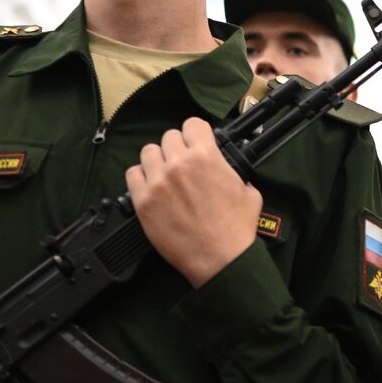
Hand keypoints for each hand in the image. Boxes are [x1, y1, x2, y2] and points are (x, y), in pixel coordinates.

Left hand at [126, 117, 262, 286]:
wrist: (220, 258)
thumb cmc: (236, 228)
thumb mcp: (249, 191)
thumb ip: (233, 172)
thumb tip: (225, 169)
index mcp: (206, 156)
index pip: (192, 124)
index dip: (197, 133)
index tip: (197, 142)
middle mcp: (179, 164)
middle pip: (169, 137)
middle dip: (178, 148)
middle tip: (183, 163)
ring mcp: (158, 182)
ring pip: (148, 152)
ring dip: (158, 160)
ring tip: (165, 174)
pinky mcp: (143, 201)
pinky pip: (132, 174)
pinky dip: (141, 177)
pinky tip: (152, 187)